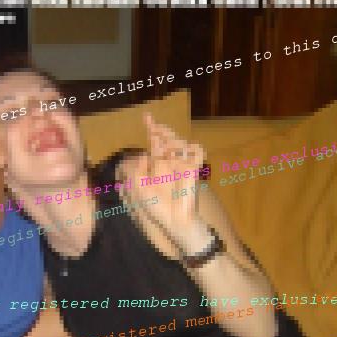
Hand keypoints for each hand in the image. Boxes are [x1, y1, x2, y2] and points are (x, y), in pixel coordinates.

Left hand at [126, 114, 206, 246]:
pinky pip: (197, 152)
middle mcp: (170, 163)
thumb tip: (144, 155)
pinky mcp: (193, 169)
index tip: (147, 116)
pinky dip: (193, 148)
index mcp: (158, 166)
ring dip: (172, 141)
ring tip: (165, 147)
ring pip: (180, 143)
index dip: (152, 130)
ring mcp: (183, 165)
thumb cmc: (157, 207)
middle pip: (168, 140)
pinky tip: (184, 151)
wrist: (175, 220)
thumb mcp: (140, 188)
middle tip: (155, 126)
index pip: (155, 144)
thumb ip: (138, 170)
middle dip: (162, 130)